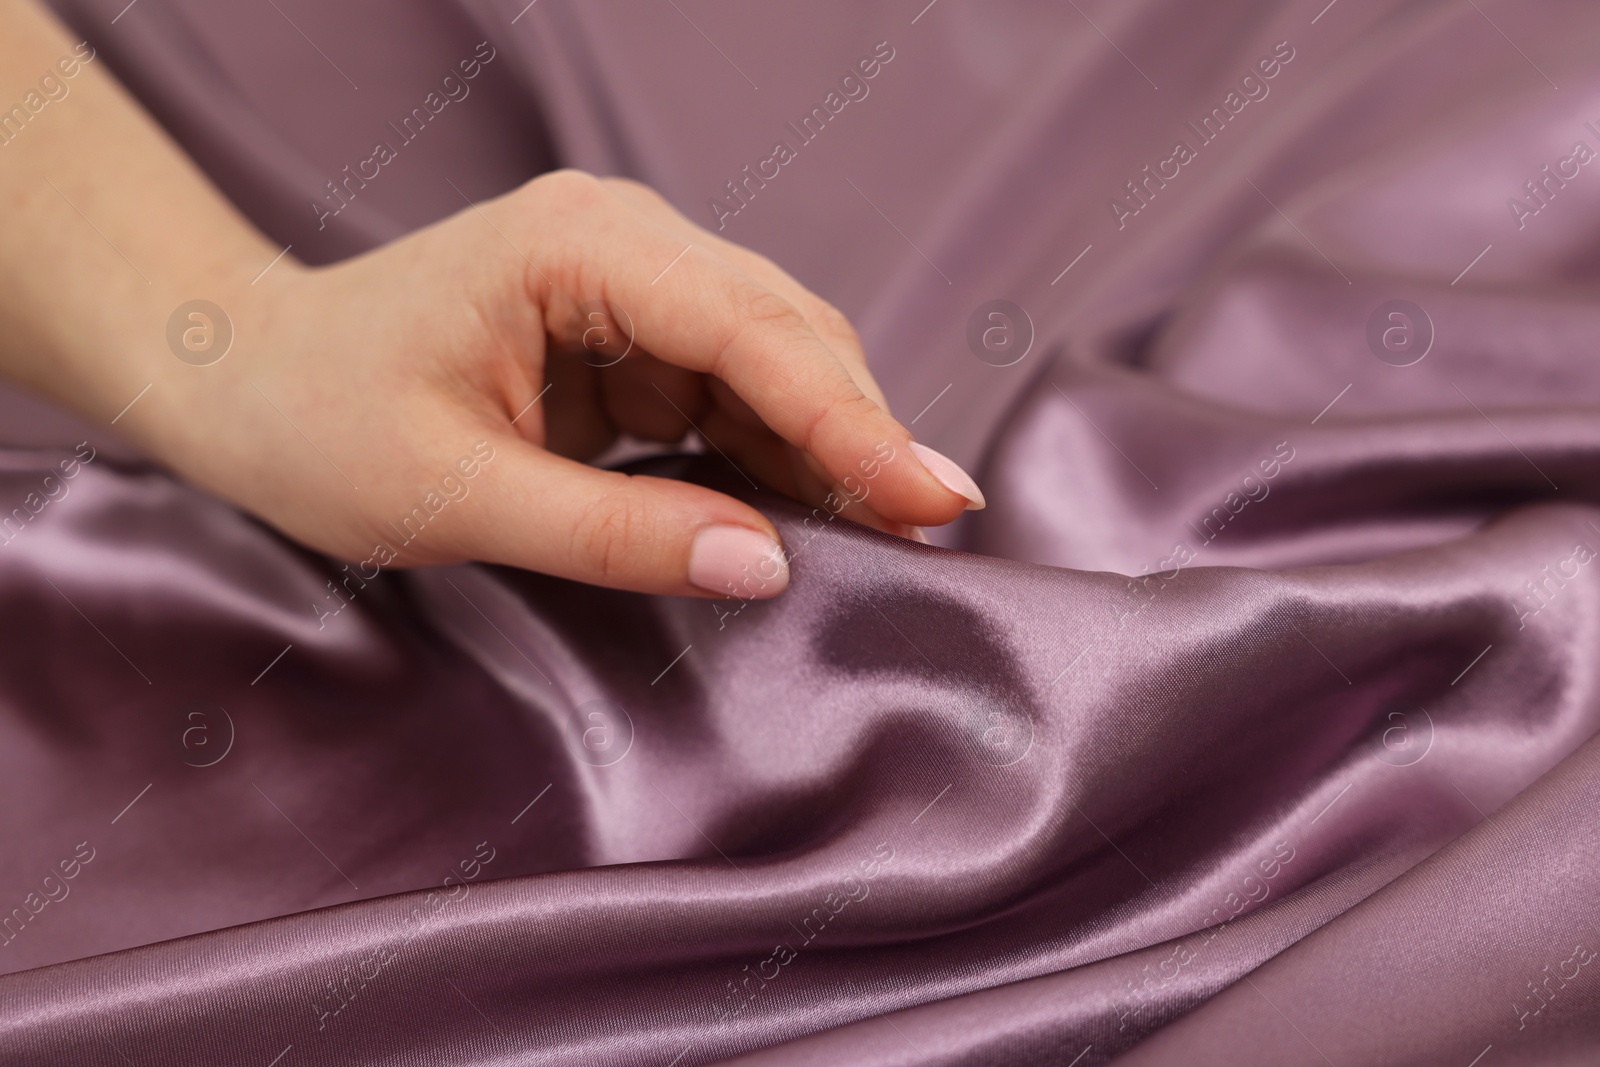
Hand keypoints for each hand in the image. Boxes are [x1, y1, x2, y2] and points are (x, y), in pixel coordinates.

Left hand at [146, 170, 984, 598]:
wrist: (243, 379)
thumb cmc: (318, 419)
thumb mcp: (455, 495)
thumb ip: (614, 534)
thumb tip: (764, 567)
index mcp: (579, 246)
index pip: (751, 331)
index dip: (850, 421)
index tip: (933, 498)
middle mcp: (624, 244)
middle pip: (786, 333)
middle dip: (862, 432)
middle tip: (939, 527)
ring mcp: (631, 286)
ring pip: (775, 362)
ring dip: (831, 447)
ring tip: (894, 532)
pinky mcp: (629, 338)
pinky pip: (732, 394)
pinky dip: (777, 455)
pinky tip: (815, 513)